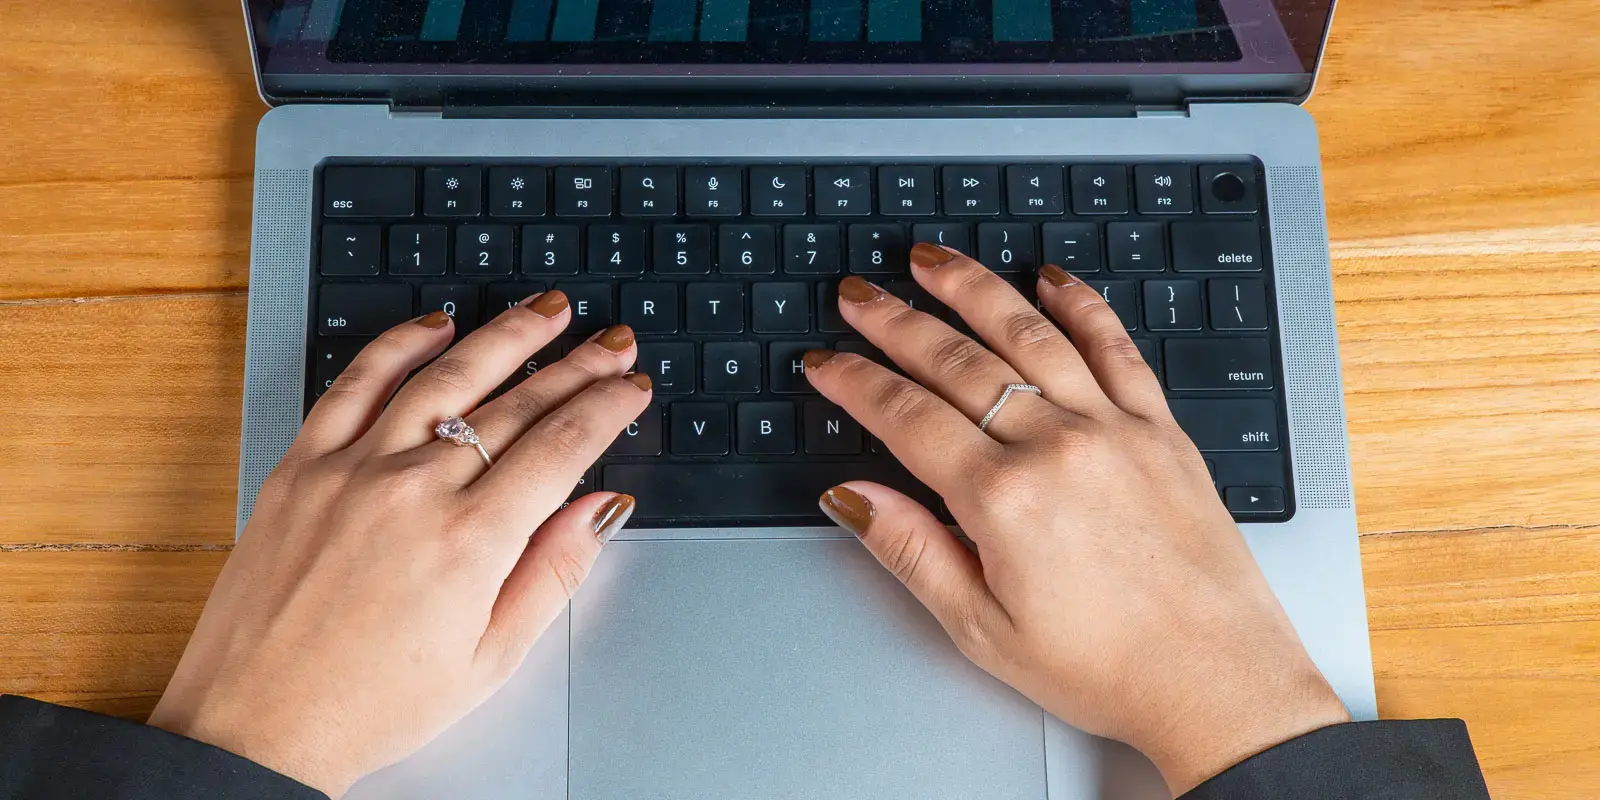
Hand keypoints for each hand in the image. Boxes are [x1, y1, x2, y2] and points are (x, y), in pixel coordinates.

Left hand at [147, 295, 647, 796]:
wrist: (257, 726)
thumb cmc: (373, 705)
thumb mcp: (491, 658)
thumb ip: (555, 572)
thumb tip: (602, 508)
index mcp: (470, 543)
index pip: (562, 446)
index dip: (607, 406)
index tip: (632, 385)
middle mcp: (414, 491)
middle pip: (517, 404)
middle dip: (576, 366)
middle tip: (611, 342)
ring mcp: (353, 470)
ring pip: (446, 377)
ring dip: (505, 335)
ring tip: (547, 310)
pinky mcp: (301, 466)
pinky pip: (355, 383)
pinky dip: (399, 345)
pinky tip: (436, 324)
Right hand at [804, 245, 1349, 795]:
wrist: (1217, 683)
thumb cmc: (1107, 667)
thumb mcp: (982, 627)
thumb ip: (911, 550)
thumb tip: (851, 496)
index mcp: (1004, 499)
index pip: (906, 416)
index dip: (855, 381)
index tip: (825, 360)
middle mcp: (1058, 447)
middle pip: (957, 362)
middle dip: (895, 322)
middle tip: (858, 296)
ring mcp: (1115, 429)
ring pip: (1029, 334)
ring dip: (973, 288)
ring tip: (930, 261)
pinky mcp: (1162, 430)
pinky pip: (1116, 345)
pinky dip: (1080, 304)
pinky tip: (1052, 278)